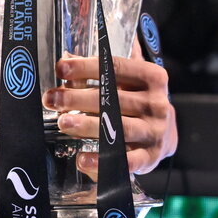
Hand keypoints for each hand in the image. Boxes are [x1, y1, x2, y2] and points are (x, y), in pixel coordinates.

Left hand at [41, 50, 175, 177]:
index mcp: (152, 77)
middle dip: (78, 98)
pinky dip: (103, 161)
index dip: (86, 67)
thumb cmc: (138, 98)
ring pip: (120, 129)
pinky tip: (82, 159)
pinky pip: (126, 161)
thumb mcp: (129, 78)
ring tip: (63, 123)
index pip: (116, 67)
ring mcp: (154, 132)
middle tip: (52, 99)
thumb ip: (103, 66)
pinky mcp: (150, 157)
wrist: (165, 132)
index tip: (61, 68)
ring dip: (88, 126)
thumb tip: (68, 56)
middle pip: (114, 99)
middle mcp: (157, 104)